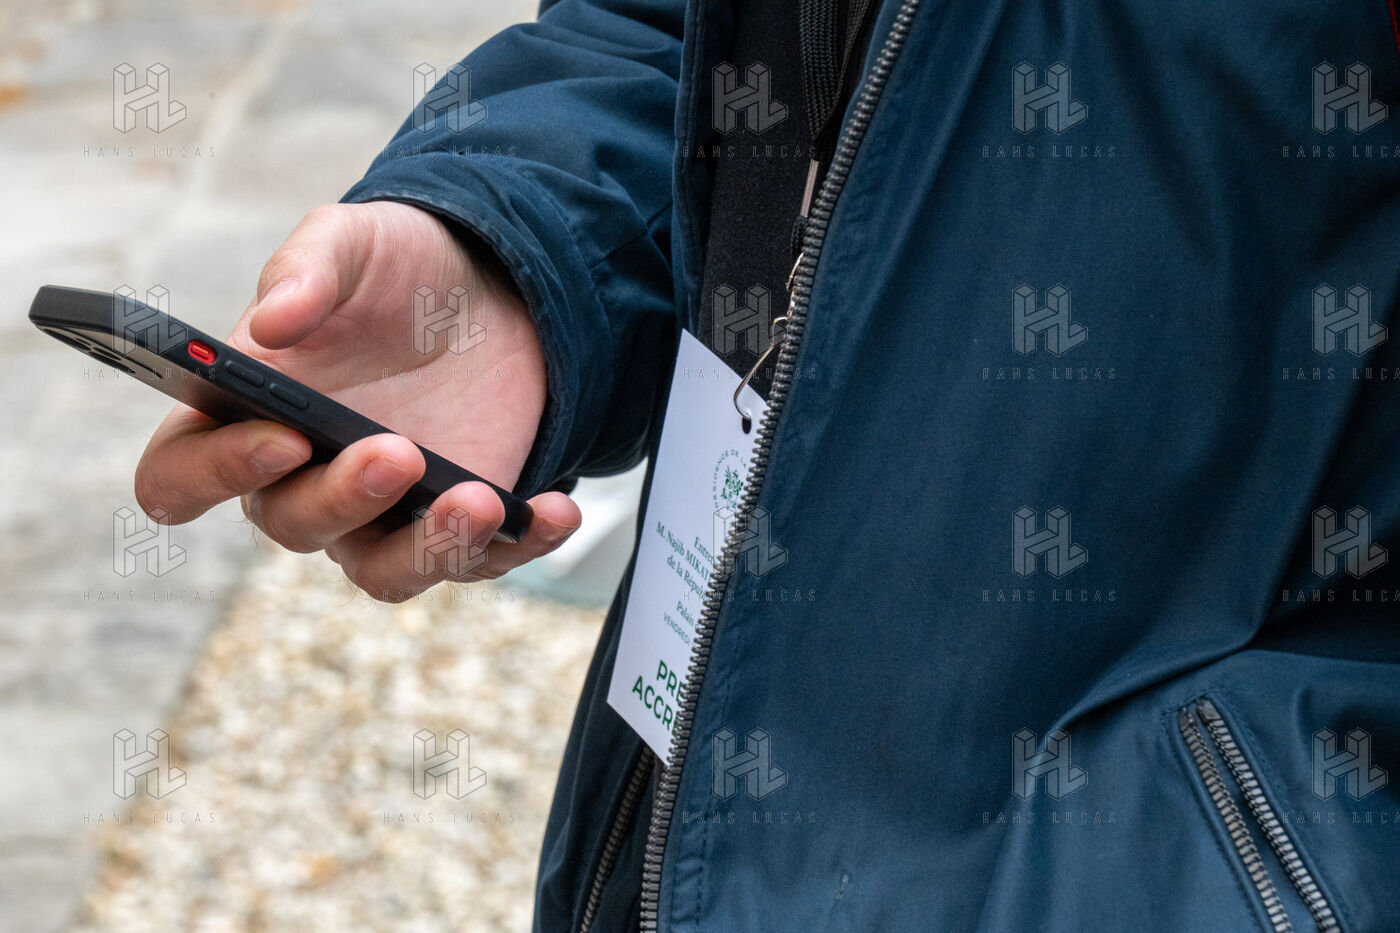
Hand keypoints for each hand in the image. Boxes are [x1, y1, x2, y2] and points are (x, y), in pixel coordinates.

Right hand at [134, 201, 579, 600]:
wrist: (492, 289)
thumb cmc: (397, 270)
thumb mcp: (352, 241)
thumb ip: (305, 269)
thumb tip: (271, 323)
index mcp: (244, 416)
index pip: (181, 475)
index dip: (214, 472)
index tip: (279, 438)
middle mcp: (304, 480)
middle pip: (295, 526)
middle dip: (343, 498)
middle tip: (396, 451)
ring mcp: (384, 514)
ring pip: (385, 572)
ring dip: (430, 548)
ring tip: (481, 499)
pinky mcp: (457, 524)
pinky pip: (481, 562)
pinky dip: (520, 544)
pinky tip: (556, 508)